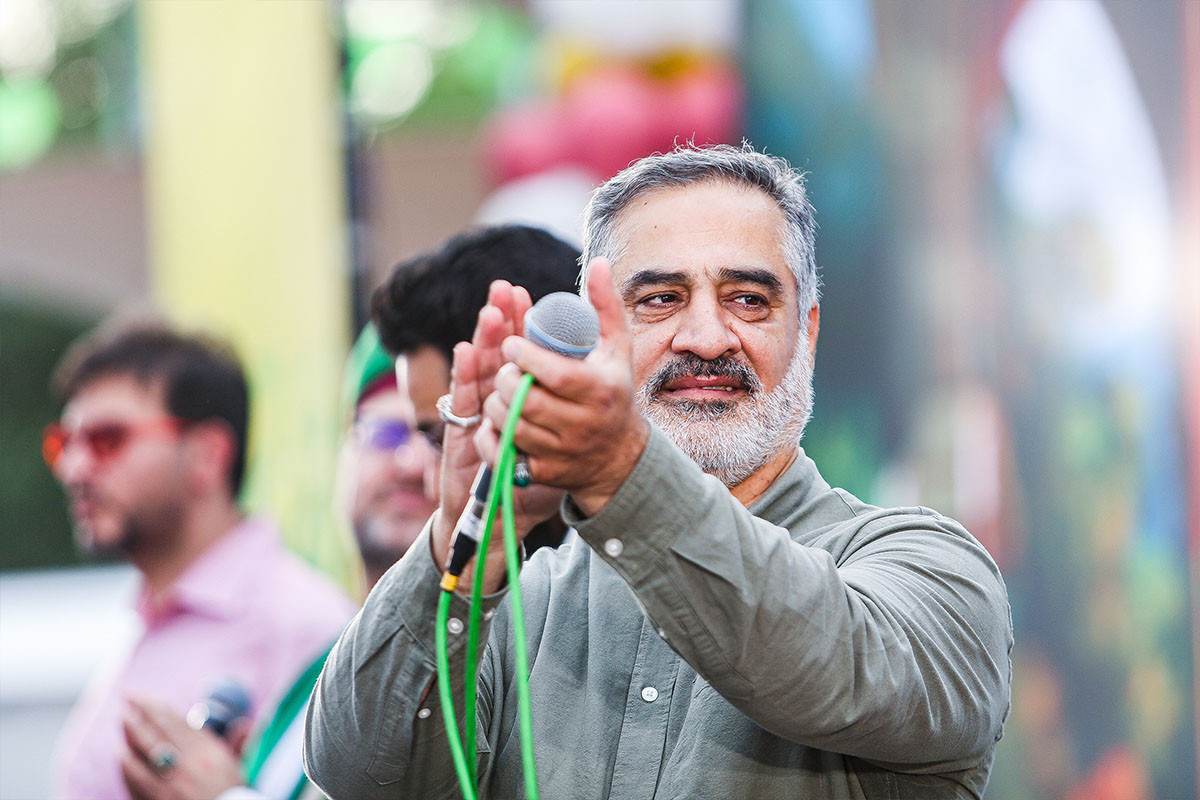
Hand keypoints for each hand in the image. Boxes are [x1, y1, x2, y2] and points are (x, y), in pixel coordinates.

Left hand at [120, 694, 245, 799]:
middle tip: (127, 700)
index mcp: (209, 754)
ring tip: (123, 722)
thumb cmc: (233, 797)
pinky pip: (135, 779)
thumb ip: (238, 744)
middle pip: (156, 732)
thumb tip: (243, 724)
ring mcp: (169, 785)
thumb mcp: (239, 769)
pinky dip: (126, 764)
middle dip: (138, 714)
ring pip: (142, 753)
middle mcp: (188, 765)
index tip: (142, 697)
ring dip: (129, 735)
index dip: (157, 707)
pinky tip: (122, 755)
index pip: (176, 722)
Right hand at [432, 280, 564, 593]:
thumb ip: (574, 411)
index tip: (523, 294)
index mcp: (519, 397)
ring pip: (477, 370)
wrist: (504, 519)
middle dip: (500, 321)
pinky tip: (466, 352)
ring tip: (491, 310)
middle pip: (493, 353)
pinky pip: (463, 401)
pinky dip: (463, 375)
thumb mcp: (562, 437)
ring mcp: (476, 416)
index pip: (516, 352)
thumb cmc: (534, 474)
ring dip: (483, 339)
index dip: (517, 322)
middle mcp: (494, 401)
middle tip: (505, 290)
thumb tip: (596, 385)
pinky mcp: (462, 433)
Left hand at [480, 258, 648, 516]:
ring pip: (511, 427)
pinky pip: (505, 455)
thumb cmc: (614, 391)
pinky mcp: (546, 473)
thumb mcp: (616, 348)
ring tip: (502, 392)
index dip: (524, 357)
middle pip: (526, 400)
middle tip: (505, 369)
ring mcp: (563, 452)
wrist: (619, 457)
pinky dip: (492, 438)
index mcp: (599, 390)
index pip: (553, 373)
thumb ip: (605, 306)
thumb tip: (598, 262)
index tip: (512, 344)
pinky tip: (497, 422)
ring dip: (496, 406)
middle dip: (506, 380)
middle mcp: (583, 424)